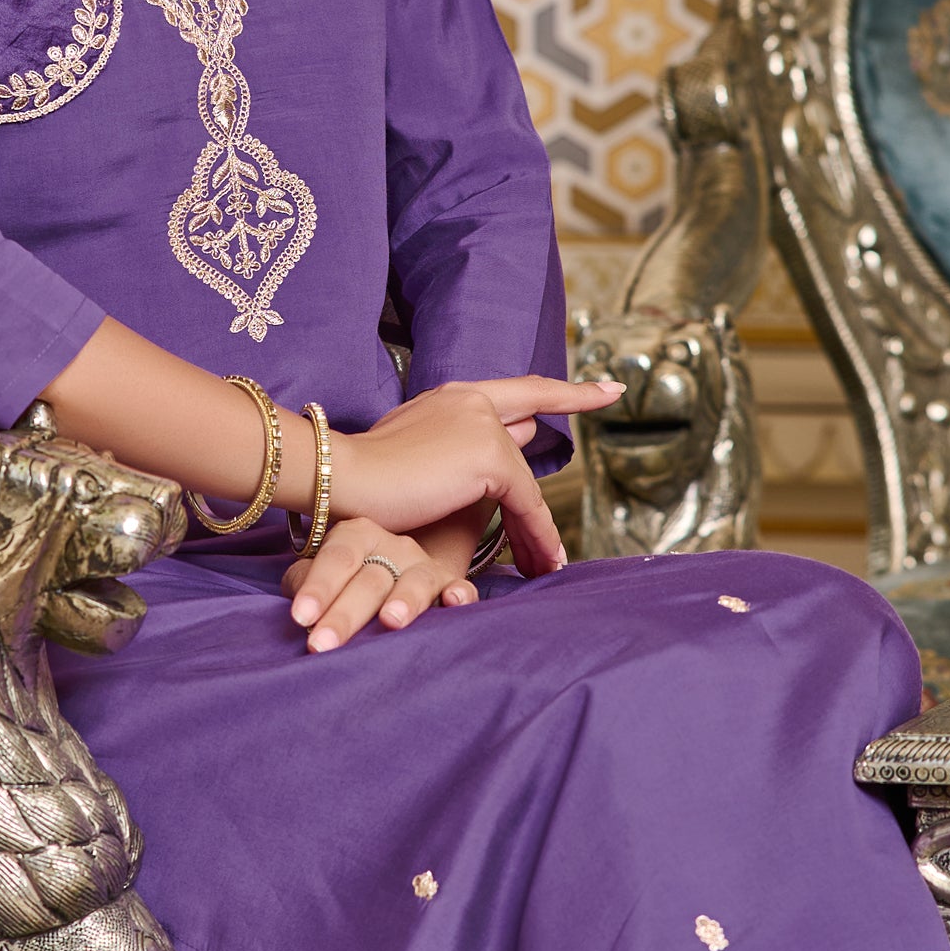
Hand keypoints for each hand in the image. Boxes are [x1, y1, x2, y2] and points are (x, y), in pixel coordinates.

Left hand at [284, 516, 480, 652]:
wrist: (397, 570)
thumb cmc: (349, 579)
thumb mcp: (325, 575)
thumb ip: (305, 583)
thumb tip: (298, 609)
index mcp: (357, 536)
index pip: (336, 559)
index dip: (318, 588)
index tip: (301, 618)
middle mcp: (393, 546)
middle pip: (369, 579)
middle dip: (345, 614)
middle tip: (323, 645)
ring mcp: (423, 565)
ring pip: (415, 582)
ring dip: (404, 601)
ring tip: (390, 622)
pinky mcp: (451, 585)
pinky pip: (460, 588)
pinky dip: (459, 595)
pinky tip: (453, 603)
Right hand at [324, 376, 615, 583]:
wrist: (340, 479)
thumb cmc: (360, 482)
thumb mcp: (410, 459)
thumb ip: (450, 456)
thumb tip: (484, 470)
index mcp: (451, 397)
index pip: (517, 391)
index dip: (561, 390)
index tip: (602, 386)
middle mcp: (472, 401)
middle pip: (533, 411)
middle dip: (574, 402)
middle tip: (609, 393)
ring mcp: (483, 425)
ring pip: (525, 483)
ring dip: (537, 528)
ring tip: (547, 563)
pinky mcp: (489, 457)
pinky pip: (526, 505)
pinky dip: (534, 537)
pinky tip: (541, 563)